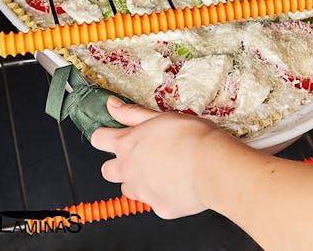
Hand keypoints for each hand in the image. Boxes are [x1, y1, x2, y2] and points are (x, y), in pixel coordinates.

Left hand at [90, 96, 231, 218]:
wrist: (213, 166)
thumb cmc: (193, 138)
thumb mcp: (161, 117)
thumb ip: (133, 113)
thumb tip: (112, 105)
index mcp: (127, 144)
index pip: (98, 139)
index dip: (104, 136)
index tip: (111, 135)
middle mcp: (129, 170)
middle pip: (107, 170)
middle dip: (119, 163)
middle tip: (141, 155)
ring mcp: (142, 191)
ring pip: (128, 189)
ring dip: (138, 180)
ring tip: (162, 170)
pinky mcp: (159, 207)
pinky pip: (154, 202)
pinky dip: (162, 194)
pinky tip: (178, 183)